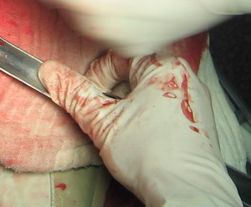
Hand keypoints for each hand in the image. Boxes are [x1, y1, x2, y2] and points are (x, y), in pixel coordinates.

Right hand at [39, 53, 240, 206]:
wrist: (186, 193)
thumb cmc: (154, 157)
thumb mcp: (100, 120)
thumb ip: (73, 93)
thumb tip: (51, 73)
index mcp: (164, 66)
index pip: (117, 57)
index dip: (96, 75)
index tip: (91, 95)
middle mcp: (184, 77)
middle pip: (134, 72)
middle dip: (113, 92)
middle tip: (105, 113)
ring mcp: (194, 100)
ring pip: (149, 91)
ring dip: (130, 105)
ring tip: (123, 128)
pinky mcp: (198, 122)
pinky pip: (166, 107)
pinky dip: (149, 117)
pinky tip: (143, 138)